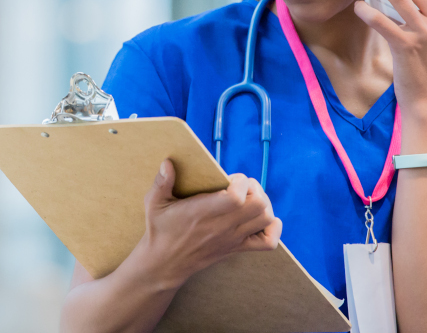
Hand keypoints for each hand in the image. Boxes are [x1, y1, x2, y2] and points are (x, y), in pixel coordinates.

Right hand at [136, 159, 281, 286]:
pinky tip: (263, 220)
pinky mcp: (237, 249)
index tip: (230, 178)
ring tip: (248, 198)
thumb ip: (161, 182)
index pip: (236, 197)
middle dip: (255, 188)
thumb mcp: (154, 203)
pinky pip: (268, 242)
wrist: (165, 264)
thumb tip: (167, 162)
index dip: (240, 182)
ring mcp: (233, 239)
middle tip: (241, 186)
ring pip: (265, 219)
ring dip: (263, 204)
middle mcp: (223, 226)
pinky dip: (272, 229)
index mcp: (204, 212)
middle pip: (259, 205)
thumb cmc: (160, 230)